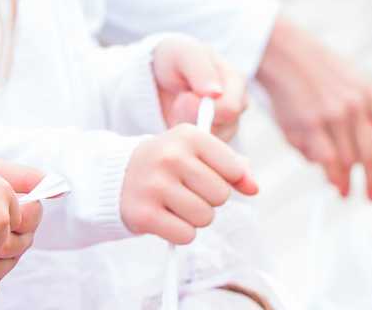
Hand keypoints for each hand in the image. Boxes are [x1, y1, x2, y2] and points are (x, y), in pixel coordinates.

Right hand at [120, 126, 258, 244]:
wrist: (117, 177)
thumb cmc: (169, 165)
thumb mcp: (198, 152)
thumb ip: (233, 166)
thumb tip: (254, 188)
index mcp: (189, 136)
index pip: (233, 170)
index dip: (225, 179)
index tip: (204, 175)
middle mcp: (170, 156)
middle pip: (220, 196)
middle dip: (209, 199)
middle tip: (186, 190)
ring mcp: (155, 185)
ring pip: (205, 218)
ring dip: (195, 217)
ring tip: (175, 203)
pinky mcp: (144, 214)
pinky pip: (186, 235)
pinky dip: (180, 233)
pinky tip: (165, 217)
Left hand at [153, 37, 246, 140]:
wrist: (158, 74)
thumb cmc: (174, 59)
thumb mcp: (184, 54)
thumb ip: (200, 70)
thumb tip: (216, 93)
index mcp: (236, 81)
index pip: (229, 110)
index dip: (202, 109)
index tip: (182, 97)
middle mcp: (237, 104)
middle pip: (224, 130)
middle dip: (194, 121)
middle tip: (177, 106)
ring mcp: (227, 124)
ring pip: (214, 143)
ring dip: (190, 131)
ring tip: (177, 112)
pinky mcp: (213, 139)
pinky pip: (205, 151)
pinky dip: (188, 142)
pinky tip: (178, 124)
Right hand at [255, 17, 371, 199]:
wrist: (283, 52)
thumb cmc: (315, 68)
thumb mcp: (350, 79)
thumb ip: (363, 110)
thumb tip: (368, 150)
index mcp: (368, 92)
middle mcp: (354, 106)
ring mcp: (331, 117)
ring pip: (347, 162)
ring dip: (346, 182)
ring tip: (343, 190)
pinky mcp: (308, 126)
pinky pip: (324, 160)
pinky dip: (327, 173)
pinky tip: (328, 179)